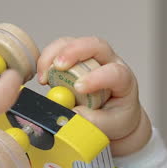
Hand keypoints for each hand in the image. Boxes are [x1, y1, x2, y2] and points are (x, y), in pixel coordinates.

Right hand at [36, 36, 150, 155]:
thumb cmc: (116, 116)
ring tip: (44, 77)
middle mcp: (108, 62)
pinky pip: (59, 50)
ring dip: (54, 54)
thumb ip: (93, 121)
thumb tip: (71, 112)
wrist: (115, 114)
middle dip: (74, 52)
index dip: (97, 77)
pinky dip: (47, 59)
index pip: (114, 72)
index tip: (79, 88)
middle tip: (58, 67)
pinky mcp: (74, 59)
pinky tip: (43, 76)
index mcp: (123, 79)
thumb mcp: (111, 124)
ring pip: (73, 42)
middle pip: (95, 45)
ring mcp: (90, 57)